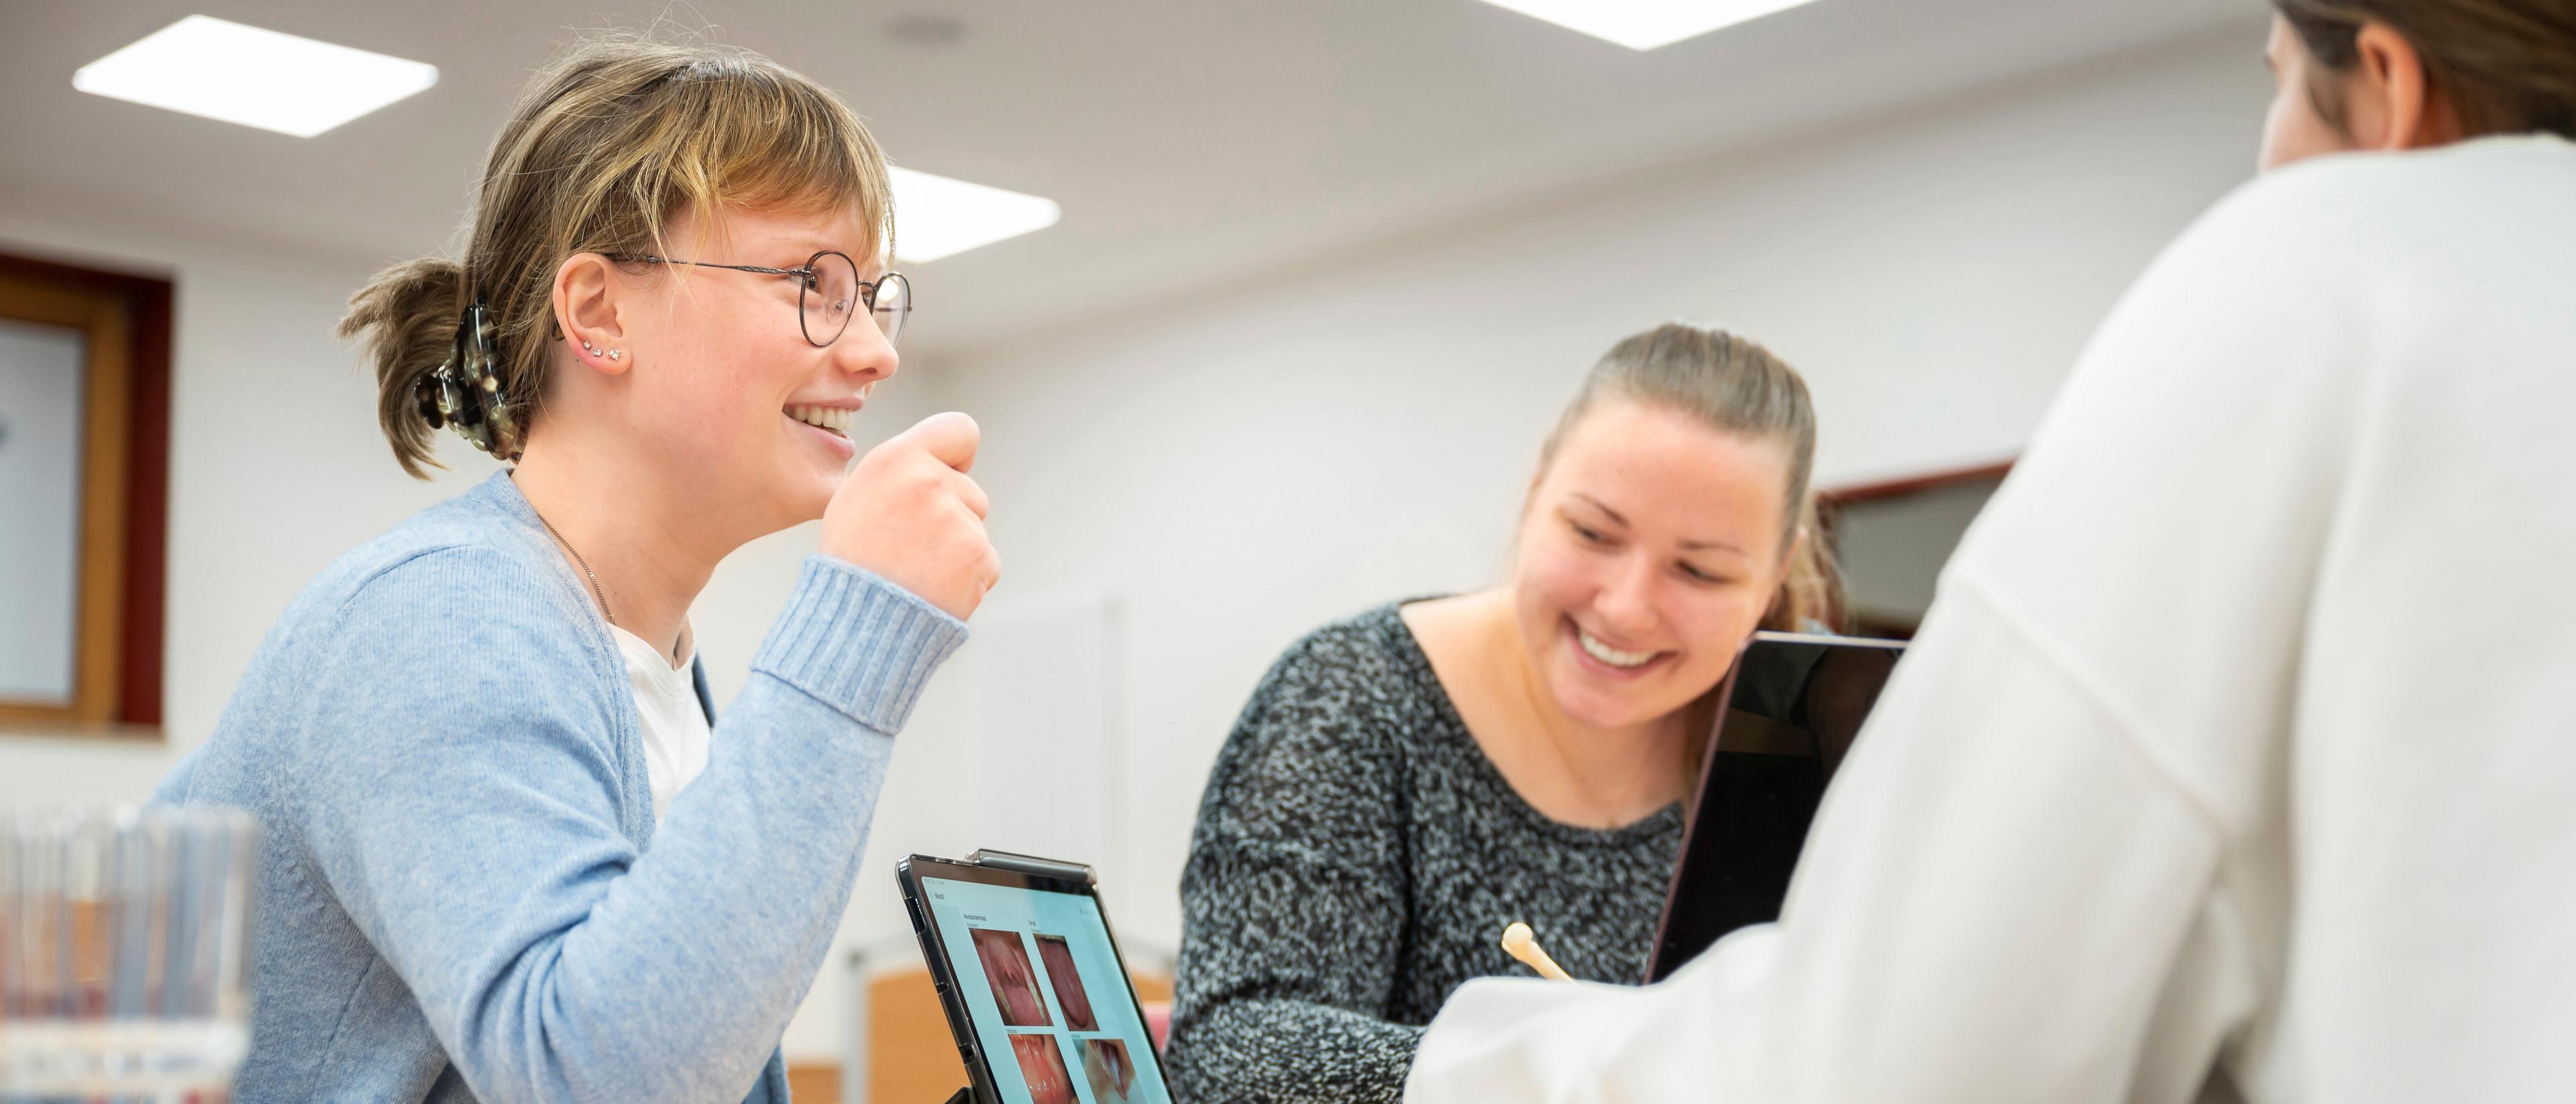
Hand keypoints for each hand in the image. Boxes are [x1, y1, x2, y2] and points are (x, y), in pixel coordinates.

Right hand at [820, 411, 997, 618]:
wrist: (854, 626)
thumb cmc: (851, 563)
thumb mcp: (857, 496)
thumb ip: (900, 472)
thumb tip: (940, 466)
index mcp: (896, 458)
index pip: (960, 429)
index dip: (958, 455)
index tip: (949, 475)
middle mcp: (929, 481)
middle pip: (971, 490)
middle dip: (952, 515)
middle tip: (910, 546)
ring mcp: (957, 519)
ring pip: (976, 529)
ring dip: (958, 549)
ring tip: (916, 570)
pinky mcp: (978, 556)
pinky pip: (987, 563)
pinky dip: (968, 579)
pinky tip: (933, 589)